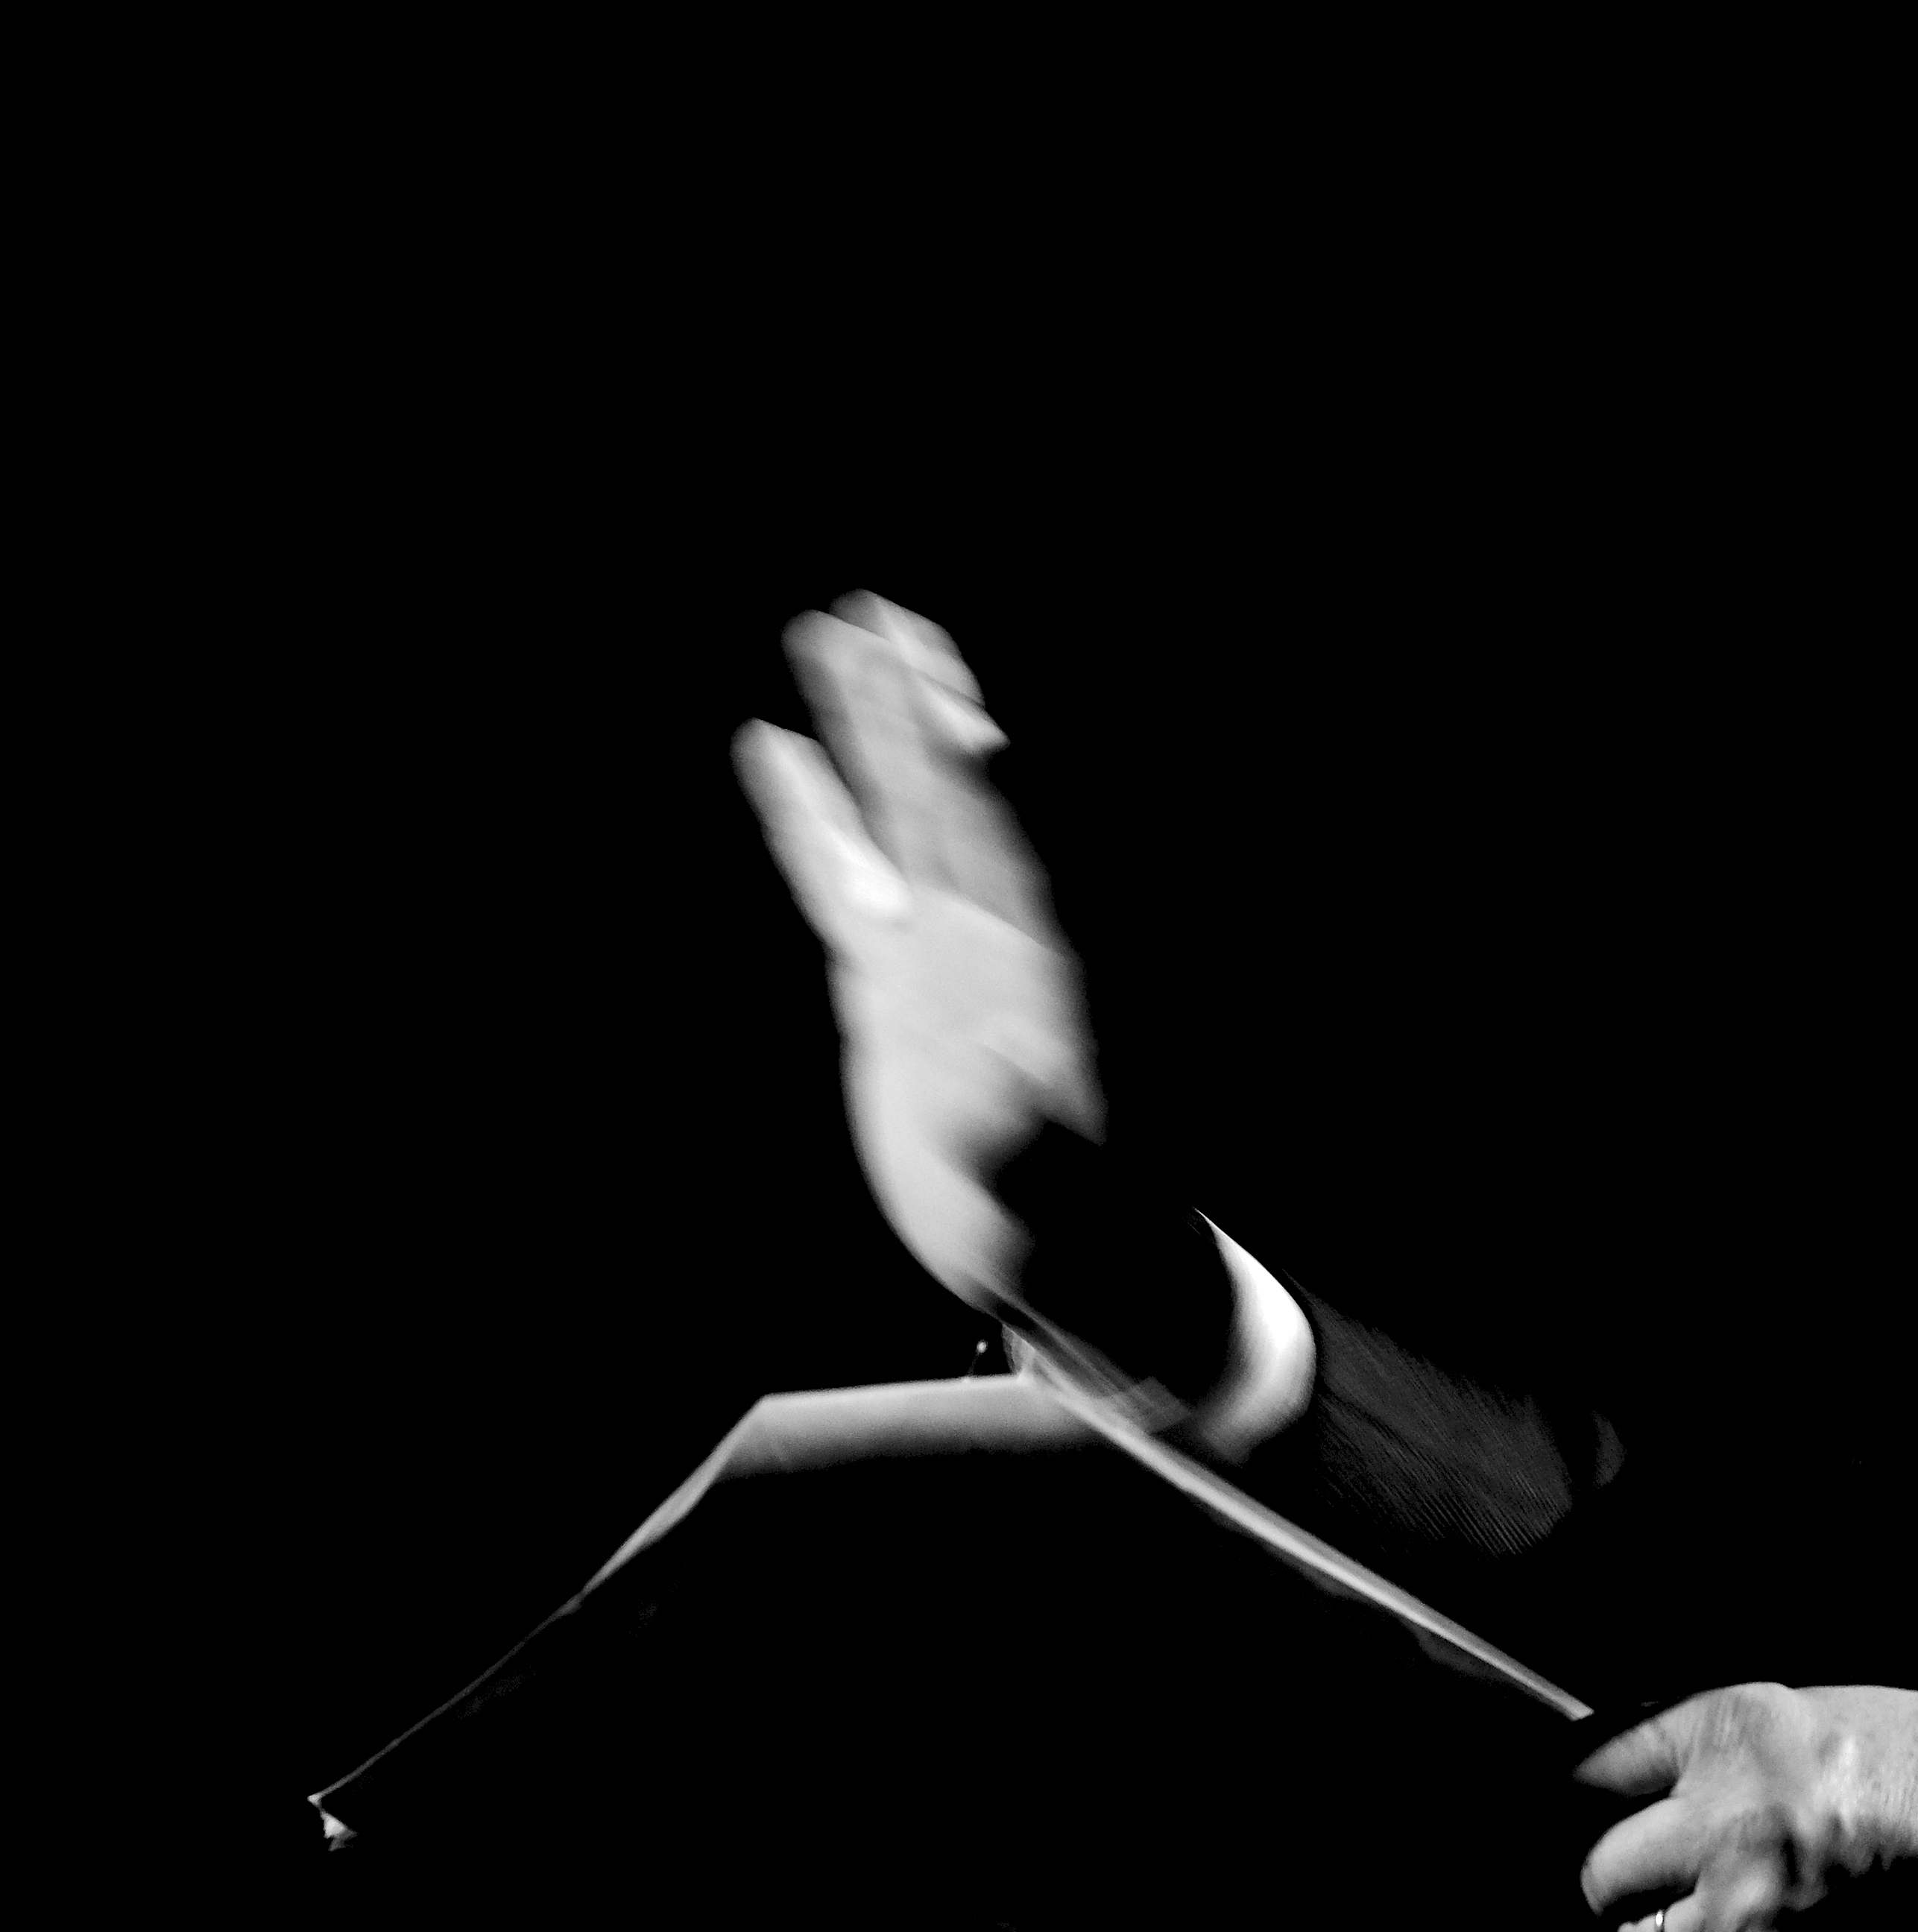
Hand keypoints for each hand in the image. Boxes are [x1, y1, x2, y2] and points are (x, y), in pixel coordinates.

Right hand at [735, 596, 1099, 1316]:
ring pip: (890, 817)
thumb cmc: (1071, 1237)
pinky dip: (809, 815)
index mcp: (1028, 970)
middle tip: (872, 608)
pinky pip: (839, 878)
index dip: (968, 761)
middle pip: (942, 796)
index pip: (995, 843)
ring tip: (824, 632)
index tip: (939, 680)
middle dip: (908, 706)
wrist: (1057, 1260)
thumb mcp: (1052, 1209)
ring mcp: (932, 954)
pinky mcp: (886, 988)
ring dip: (861, 730)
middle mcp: (983, 939)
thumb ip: (1028, 1164)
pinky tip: (769, 746)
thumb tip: (1004, 1126)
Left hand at [1575, 1684, 1917, 1931]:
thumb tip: (1646, 1784)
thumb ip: (1728, 1749)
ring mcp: (1746, 1915)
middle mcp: (1719, 1822)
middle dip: (1620, 1878)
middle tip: (1657, 1877)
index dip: (1572, 1789)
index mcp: (1730, 1731)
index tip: (1569, 1805)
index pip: (1588, 1762)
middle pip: (1599, 1871)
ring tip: (1746, 1913)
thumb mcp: (1826, 1714)